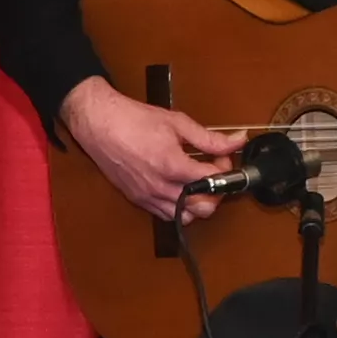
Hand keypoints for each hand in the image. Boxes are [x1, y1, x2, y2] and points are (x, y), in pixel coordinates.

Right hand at [61, 75, 247, 220]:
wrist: (100, 124)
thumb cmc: (134, 120)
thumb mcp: (177, 123)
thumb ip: (209, 138)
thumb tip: (237, 140)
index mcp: (173, 166)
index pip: (214, 181)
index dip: (225, 170)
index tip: (222, 158)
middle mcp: (161, 187)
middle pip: (204, 208)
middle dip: (216, 192)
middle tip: (213, 174)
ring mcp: (148, 197)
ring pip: (185, 217)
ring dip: (197, 203)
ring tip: (196, 183)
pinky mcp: (138, 200)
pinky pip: (166, 215)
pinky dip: (178, 207)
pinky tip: (178, 188)